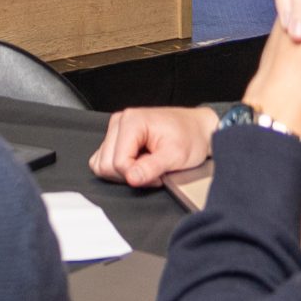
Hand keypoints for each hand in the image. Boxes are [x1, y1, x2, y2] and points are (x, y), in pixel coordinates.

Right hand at [90, 105, 218, 187]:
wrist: (198, 129)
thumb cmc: (190, 136)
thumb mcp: (175, 156)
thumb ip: (151, 168)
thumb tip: (131, 178)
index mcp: (131, 121)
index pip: (118, 162)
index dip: (137, 175)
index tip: (157, 175)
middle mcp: (120, 121)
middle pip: (106, 164)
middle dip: (129, 174)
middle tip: (152, 171)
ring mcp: (116, 128)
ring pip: (102, 163)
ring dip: (124, 173)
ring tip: (146, 166)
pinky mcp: (117, 137)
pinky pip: (105, 160)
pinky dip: (120, 169)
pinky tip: (138, 164)